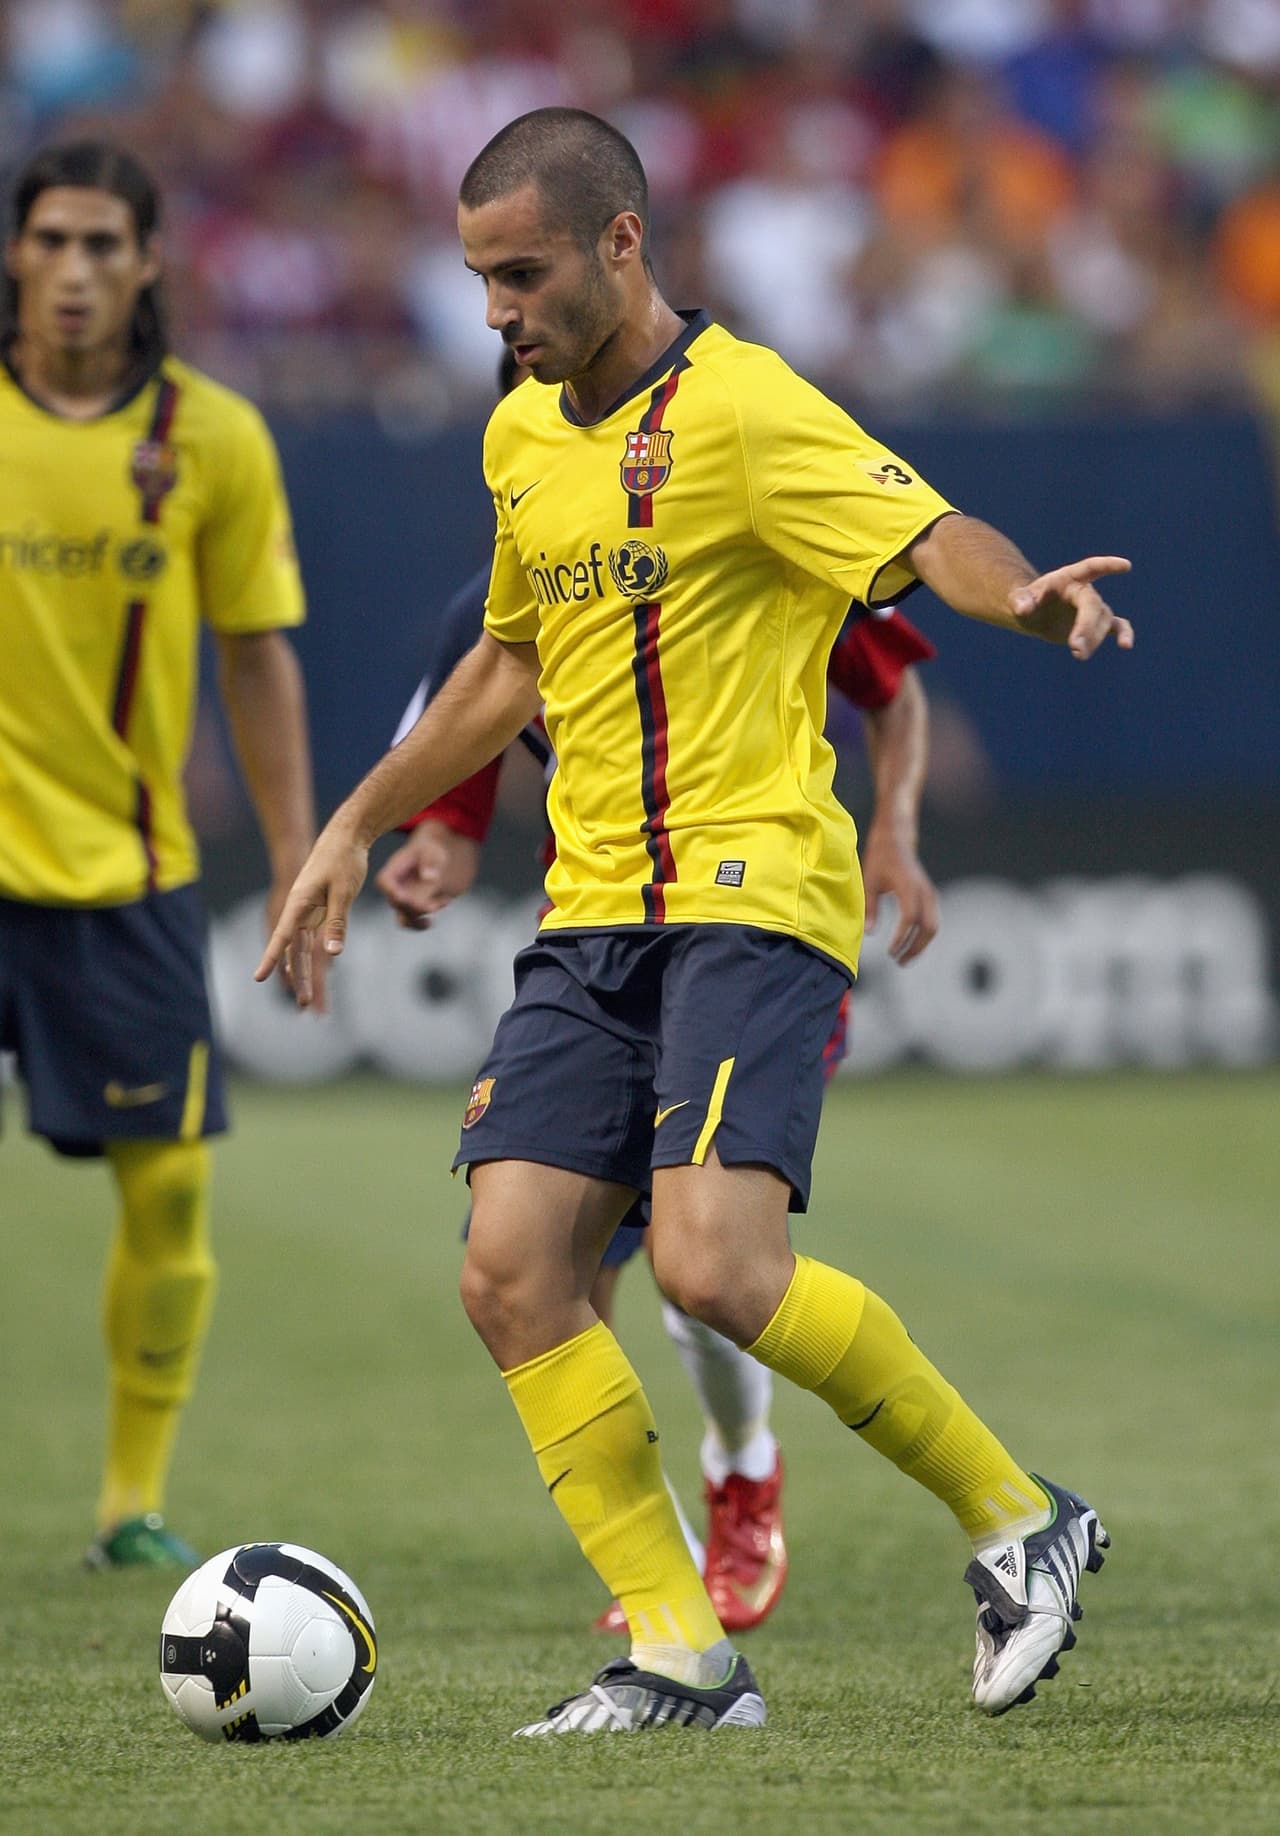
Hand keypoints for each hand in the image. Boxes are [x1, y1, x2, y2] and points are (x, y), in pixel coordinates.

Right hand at [255, 825, 369, 1007]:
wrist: (347, 836)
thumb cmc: (344, 859)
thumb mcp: (343, 891)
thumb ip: (338, 923)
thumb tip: (332, 953)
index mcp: (299, 903)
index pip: (283, 937)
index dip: (271, 958)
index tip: (258, 977)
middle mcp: (299, 909)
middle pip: (295, 949)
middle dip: (299, 977)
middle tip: (305, 1004)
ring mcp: (308, 910)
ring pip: (303, 947)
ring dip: (305, 971)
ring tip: (308, 999)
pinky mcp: (319, 910)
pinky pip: (312, 938)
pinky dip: (311, 956)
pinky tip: (309, 972)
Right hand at [373, 823, 479, 929]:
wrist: (438, 854)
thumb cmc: (431, 848)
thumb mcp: (432, 849)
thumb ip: (430, 861)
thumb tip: (430, 878)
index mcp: (395, 868)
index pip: (384, 881)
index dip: (391, 891)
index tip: (404, 896)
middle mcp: (397, 886)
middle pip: (396, 903)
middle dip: (414, 906)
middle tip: (435, 904)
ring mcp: (405, 898)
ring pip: (403, 919)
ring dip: (417, 921)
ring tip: (431, 919)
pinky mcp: (415, 907)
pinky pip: (415, 921)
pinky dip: (426, 920)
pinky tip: (445, 901)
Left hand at [862, 823, 939, 964]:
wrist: (896, 840)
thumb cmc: (879, 860)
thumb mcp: (869, 882)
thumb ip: (869, 908)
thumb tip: (869, 933)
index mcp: (908, 886)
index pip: (909, 918)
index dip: (901, 937)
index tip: (890, 951)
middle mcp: (924, 891)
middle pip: (928, 927)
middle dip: (915, 948)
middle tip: (898, 961)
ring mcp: (930, 894)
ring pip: (933, 927)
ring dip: (920, 945)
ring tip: (903, 959)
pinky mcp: (930, 898)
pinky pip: (931, 922)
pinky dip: (922, 937)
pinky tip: (908, 946)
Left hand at [1010, 556, 1133, 658]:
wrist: (1033, 614)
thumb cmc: (1026, 602)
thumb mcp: (1018, 599)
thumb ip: (1020, 601)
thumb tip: (1023, 608)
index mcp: (1068, 579)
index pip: (1091, 568)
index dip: (1108, 566)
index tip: (1125, 566)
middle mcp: (1084, 591)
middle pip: (1093, 606)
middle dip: (1086, 627)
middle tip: (1075, 648)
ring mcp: (1093, 608)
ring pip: (1103, 621)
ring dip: (1093, 639)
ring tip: (1078, 655)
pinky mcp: (1096, 624)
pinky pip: (1117, 626)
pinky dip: (1123, 634)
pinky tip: (1126, 645)